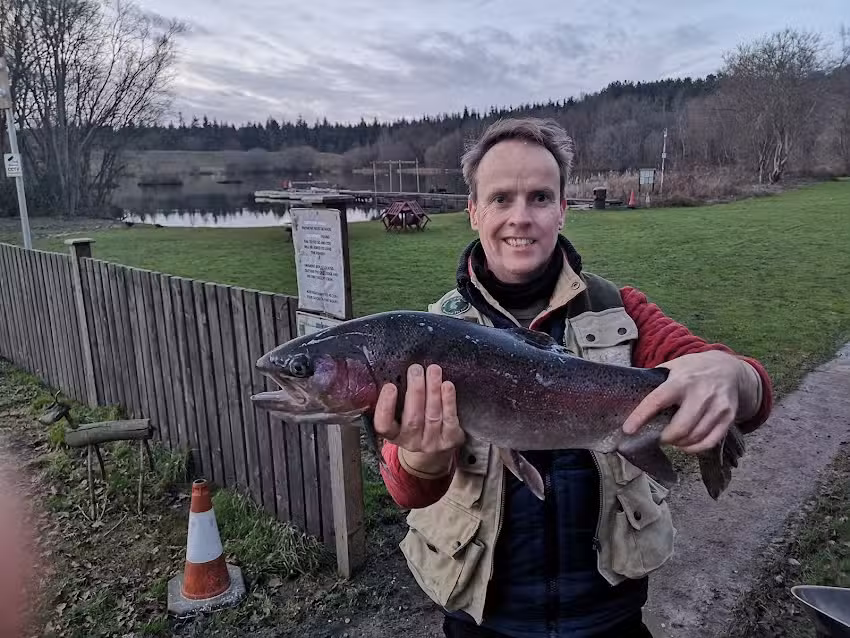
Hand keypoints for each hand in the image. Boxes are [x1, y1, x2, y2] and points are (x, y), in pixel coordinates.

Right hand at [374, 364, 465, 471]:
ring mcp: (431, 443)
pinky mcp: (449, 440)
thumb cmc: (415, 423)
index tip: (390, 386)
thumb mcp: (400, 417)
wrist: (436, 449)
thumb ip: (398, 400)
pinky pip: (449, 419)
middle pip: (413, 418)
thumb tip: (398, 370)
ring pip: (432, 416)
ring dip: (433, 390)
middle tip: (416, 370)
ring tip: (433, 370)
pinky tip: (447, 386)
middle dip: (416, 391)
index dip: (386, 407)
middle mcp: (411, 442)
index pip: (384, 425)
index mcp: (394, 435)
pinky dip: (448, 401)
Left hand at [622, 351, 755, 453]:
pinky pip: (710, 442)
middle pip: (680, 428)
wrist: (729, 369)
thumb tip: (629, 396)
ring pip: (694, 437)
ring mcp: (717, 406)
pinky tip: (686, 445)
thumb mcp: (673, 367)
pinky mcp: (728, 417)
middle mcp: (701, 393)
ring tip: (671, 439)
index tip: (628, 429)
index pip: (657, 401)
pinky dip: (694, 448)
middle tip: (657, 437)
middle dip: (664, 438)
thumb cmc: (693, 370)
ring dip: (678, 444)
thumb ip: (655, 382)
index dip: (641, 417)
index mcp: (681, 380)